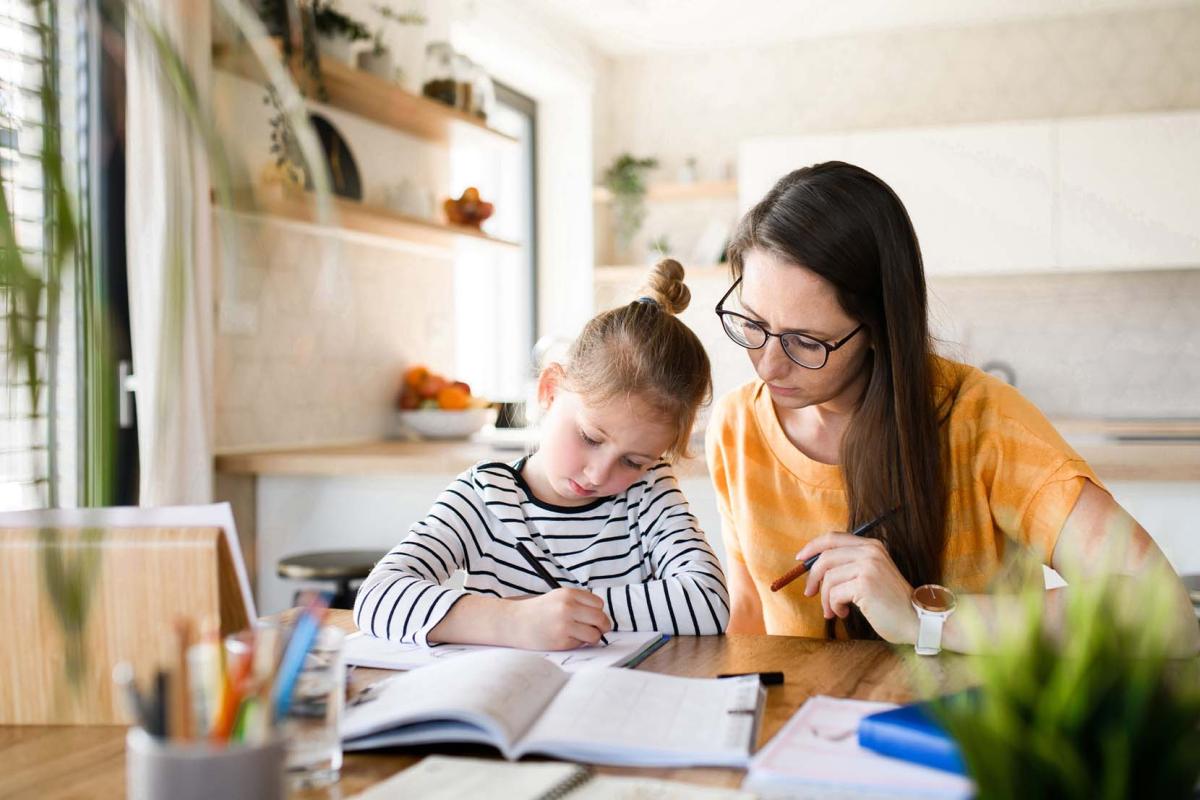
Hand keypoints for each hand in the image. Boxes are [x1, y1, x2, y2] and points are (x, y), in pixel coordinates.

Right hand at [508, 588, 612, 649]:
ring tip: (581, 635)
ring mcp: (564, 625)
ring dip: (592, 637)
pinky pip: (581, 644)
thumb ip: (579, 603)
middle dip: (602, 626)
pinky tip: (566, 639)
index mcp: (568, 594)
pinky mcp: (561, 641)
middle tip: (598, 630)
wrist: (514, 622)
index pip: (598, 604)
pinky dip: (578, 644)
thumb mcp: (558, 597)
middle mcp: (568, 607)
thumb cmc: (538, 611)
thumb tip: (602, 617)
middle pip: (600, 619)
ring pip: (594, 634)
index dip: (598, 612)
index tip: (593, 616)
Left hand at [797, 533, 917, 643]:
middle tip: (809, 593)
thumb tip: (814, 567)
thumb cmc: (891, 603)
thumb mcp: (872, 575)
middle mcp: (870, 552)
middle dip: (812, 577)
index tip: (800, 559)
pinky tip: (844, 613)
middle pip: (825, 557)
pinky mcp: (864, 584)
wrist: (917, 620)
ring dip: (825, 599)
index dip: (813, 547)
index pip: (833, 538)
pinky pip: (834, 594)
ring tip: (834, 610)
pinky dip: (834, 606)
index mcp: (872, 546)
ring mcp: (868, 566)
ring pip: (828, 579)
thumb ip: (850, 566)